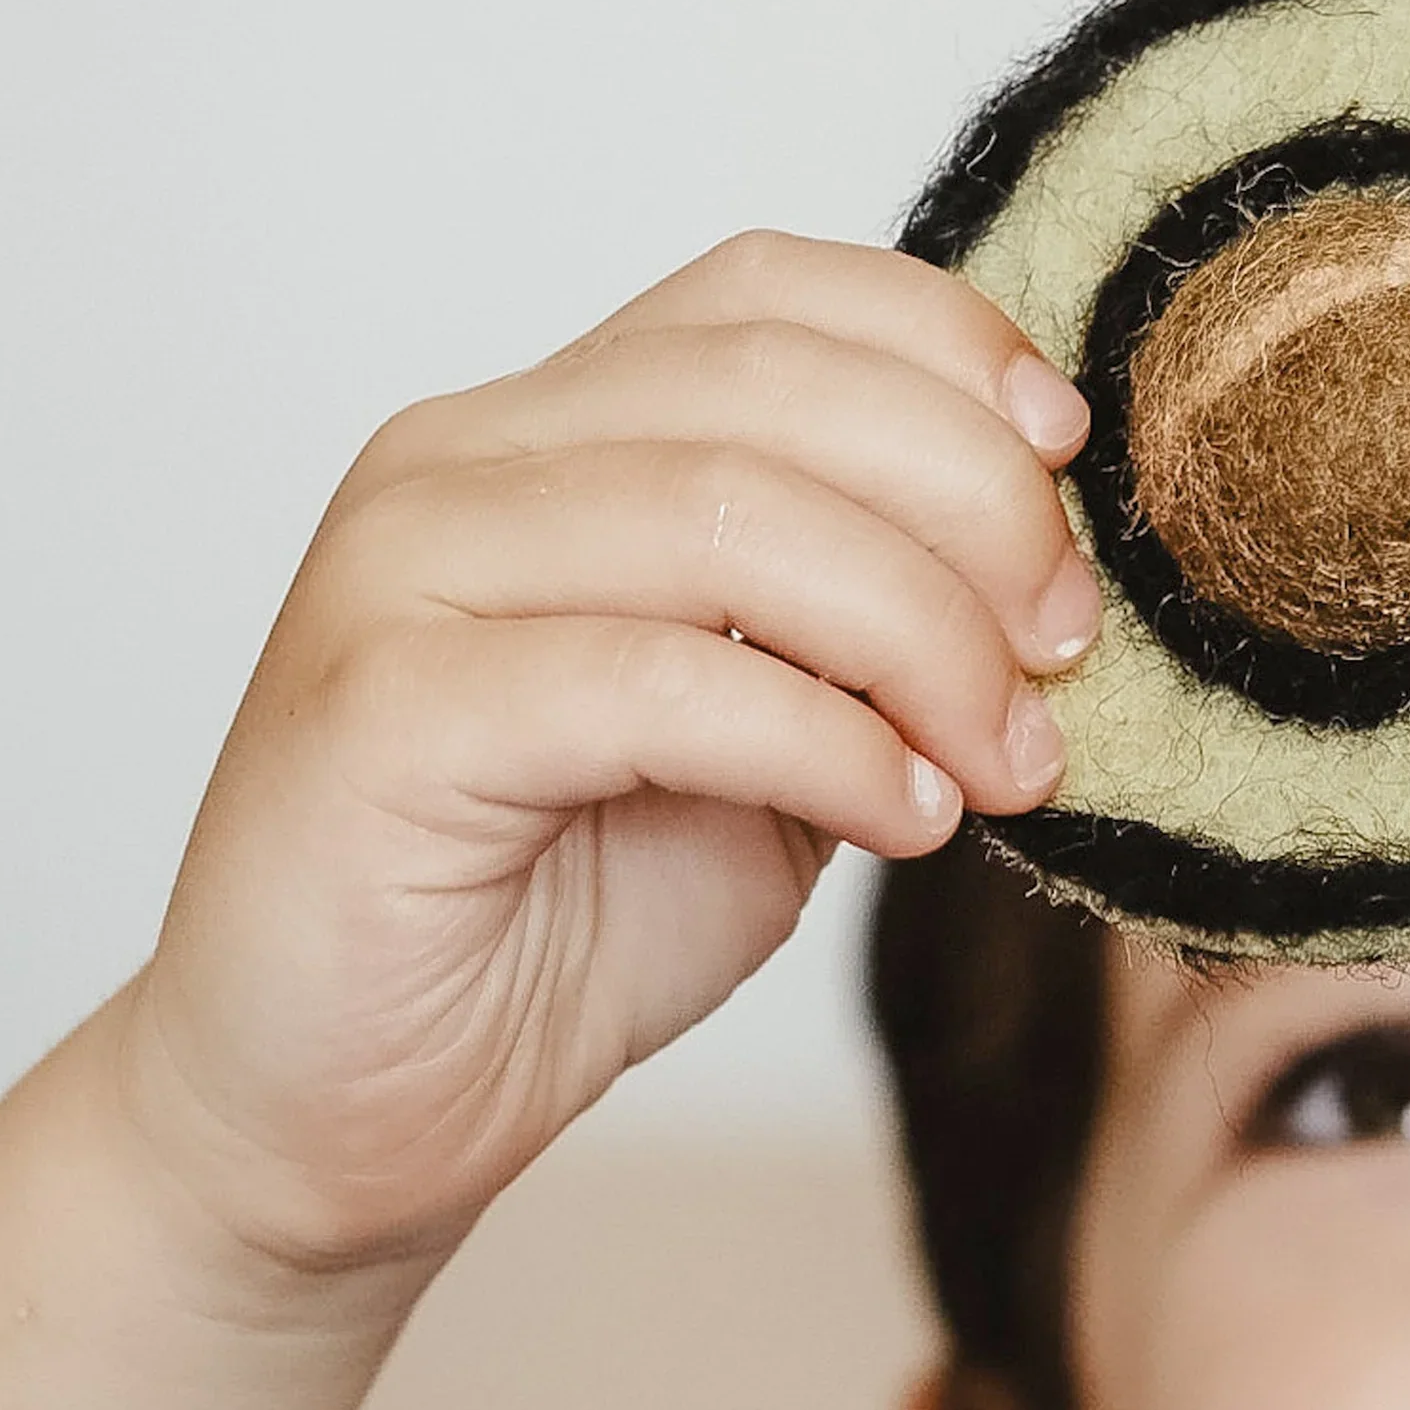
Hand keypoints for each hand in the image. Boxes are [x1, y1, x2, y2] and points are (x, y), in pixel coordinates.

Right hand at [112, 232, 1094, 1276]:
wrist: (338, 1116)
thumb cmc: (547, 928)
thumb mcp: (764, 752)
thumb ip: (858, 640)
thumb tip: (1044, 583)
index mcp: (546, 436)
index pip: (765, 293)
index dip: (945, 349)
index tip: (1071, 466)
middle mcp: (458, 463)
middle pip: (767, 386)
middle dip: (969, 508)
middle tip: (1066, 648)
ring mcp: (401, 572)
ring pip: (722, 514)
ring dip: (920, 637)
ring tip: (1009, 760)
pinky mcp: (385, 713)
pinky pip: (655, 680)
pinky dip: (822, 742)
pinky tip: (905, 817)